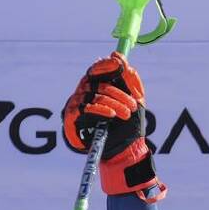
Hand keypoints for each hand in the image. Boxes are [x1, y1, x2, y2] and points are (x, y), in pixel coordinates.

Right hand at [62, 52, 165, 201]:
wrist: (123, 153)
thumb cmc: (128, 127)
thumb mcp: (136, 101)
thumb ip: (131, 79)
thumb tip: (118, 56)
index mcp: (97, 87)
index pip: (96, 69)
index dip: (105, 65)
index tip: (118, 64)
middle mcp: (83, 93)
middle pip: (96, 81)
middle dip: (118, 92)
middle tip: (133, 105)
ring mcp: (75, 105)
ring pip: (94, 94)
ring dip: (114, 103)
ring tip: (126, 113)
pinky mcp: (71, 118)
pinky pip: (85, 108)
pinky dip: (101, 109)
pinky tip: (112, 115)